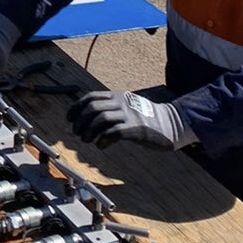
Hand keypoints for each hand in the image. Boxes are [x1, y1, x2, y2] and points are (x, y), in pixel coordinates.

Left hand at [68, 89, 191, 151]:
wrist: (172, 123)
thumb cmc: (147, 118)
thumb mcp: (127, 107)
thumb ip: (111, 109)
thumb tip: (87, 118)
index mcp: (117, 96)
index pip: (90, 97)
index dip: (76, 108)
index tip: (69, 119)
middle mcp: (121, 103)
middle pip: (92, 108)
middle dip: (80, 121)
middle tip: (78, 133)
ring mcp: (130, 115)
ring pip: (101, 119)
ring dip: (89, 131)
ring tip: (87, 140)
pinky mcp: (137, 129)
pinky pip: (114, 132)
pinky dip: (103, 140)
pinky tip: (102, 146)